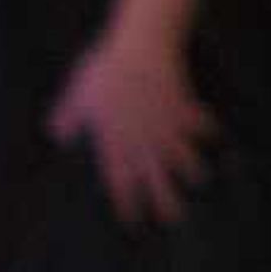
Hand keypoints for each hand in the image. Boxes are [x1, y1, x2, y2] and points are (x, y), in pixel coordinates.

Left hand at [44, 29, 216, 230]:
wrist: (140, 48)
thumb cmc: (103, 70)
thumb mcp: (78, 94)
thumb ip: (68, 118)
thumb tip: (57, 136)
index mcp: (116, 143)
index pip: (121, 184)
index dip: (127, 206)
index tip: (132, 223)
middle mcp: (144, 144)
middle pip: (159, 183)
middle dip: (167, 205)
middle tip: (173, 220)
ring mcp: (167, 130)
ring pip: (186, 162)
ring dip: (193, 171)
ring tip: (197, 179)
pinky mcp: (186, 111)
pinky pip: (202, 126)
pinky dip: (208, 130)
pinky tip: (213, 133)